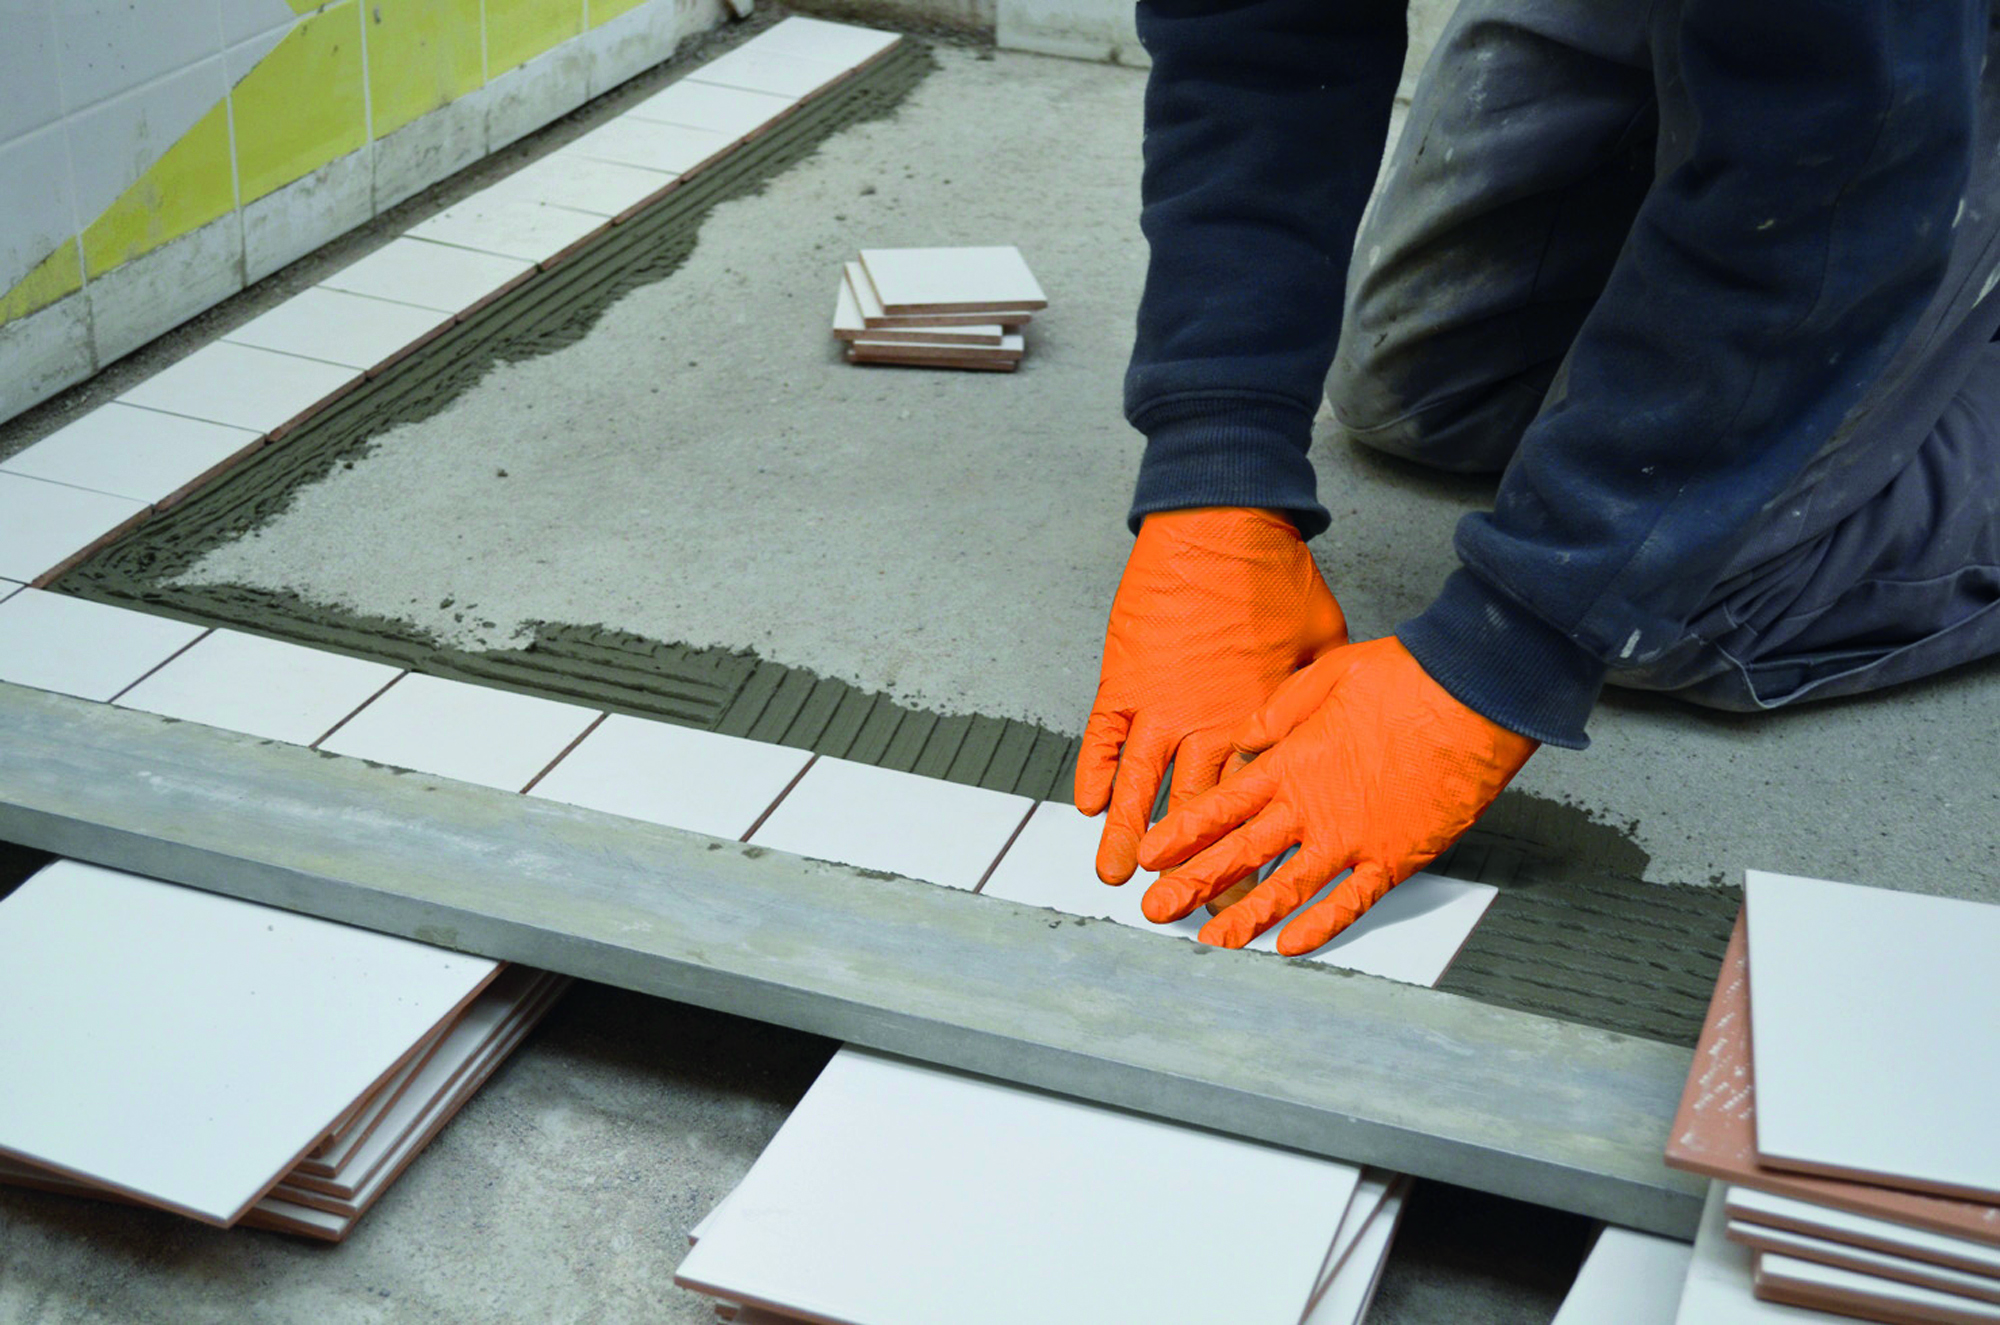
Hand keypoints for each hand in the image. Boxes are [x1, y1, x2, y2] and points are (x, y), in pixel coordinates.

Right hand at [1076, 507, 1344, 884]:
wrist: (1223, 524)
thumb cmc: (1279, 575)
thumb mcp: (1324, 644)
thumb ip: (1316, 697)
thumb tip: (1334, 727)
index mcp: (1255, 721)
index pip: (1246, 804)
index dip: (1241, 849)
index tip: (1240, 890)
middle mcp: (1205, 722)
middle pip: (1192, 809)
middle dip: (1184, 862)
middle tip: (1177, 905)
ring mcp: (1160, 703)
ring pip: (1137, 785)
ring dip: (1125, 832)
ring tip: (1114, 875)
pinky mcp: (1124, 677)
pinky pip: (1102, 736)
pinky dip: (1093, 771)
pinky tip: (1085, 806)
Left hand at [1136, 636, 1537, 954]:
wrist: (1475, 696)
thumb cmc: (1408, 678)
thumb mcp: (1326, 675)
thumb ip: (1278, 712)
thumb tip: (1245, 735)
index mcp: (1293, 762)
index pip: (1222, 806)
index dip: (1182, 834)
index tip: (1151, 854)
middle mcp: (1314, 807)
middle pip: (1240, 854)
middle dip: (1193, 883)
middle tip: (1157, 909)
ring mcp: (1353, 838)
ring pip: (1287, 890)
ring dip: (1246, 918)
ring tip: (1212, 942)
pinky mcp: (1396, 857)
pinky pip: (1352, 902)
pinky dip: (1321, 927)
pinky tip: (1290, 946)